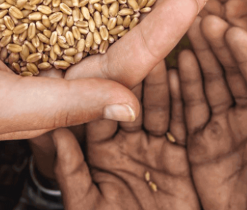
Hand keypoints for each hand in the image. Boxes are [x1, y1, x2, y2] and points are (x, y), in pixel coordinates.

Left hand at [53, 62, 199, 209]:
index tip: (107, 62)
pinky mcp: (184, 156)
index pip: (100, 111)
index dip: (104, 88)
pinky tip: (192, 81)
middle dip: (141, 77)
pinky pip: (187, 126)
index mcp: (100, 151)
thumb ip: (72, 173)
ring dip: (167, 84)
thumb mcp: (88, 206)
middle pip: (134, 101)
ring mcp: (157, 147)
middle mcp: (128, 143)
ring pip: (162, 108)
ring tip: (173, 58)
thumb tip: (54, 136)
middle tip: (147, 52)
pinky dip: (191, 103)